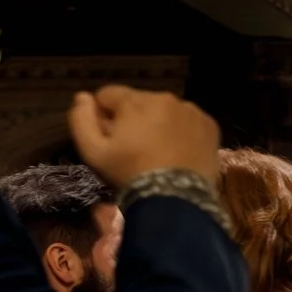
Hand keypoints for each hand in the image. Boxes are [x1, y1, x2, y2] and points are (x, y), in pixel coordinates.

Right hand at [67, 86, 219, 186]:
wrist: (177, 197)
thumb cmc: (130, 173)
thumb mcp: (93, 152)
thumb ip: (81, 120)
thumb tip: (82, 97)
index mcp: (135, 100)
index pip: (108, 95)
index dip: (103, 115)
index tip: (109, 137)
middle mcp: (165, 98)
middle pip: (138, 102)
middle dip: (132, 118)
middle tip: (134, 147)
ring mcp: (191, 111)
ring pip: (165, 110)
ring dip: (158, 123)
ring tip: (158, 151)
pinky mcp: (210, 125)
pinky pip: (188, 122)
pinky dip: (182, 132)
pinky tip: (178, 152)